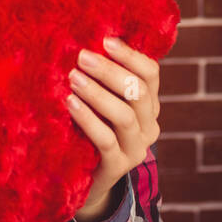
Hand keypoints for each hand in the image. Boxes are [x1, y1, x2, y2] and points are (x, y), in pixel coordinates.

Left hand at [66, 36, 160, 221]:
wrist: (87, 181)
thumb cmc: (90, 131)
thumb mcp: (100, 104)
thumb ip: (102, 81)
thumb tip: (84, 40)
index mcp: (149, 105)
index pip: (151, 74)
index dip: (130, 55)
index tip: (105, 40)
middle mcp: (149, 126)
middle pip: (138, 91)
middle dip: (109, 71)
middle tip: (82, 56)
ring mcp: (136, 148)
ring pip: (124, 115)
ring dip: (98, 93)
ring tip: (73, 78)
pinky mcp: (118, 167)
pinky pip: (105, 140)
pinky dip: (88, 118)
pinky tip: (70, 104)